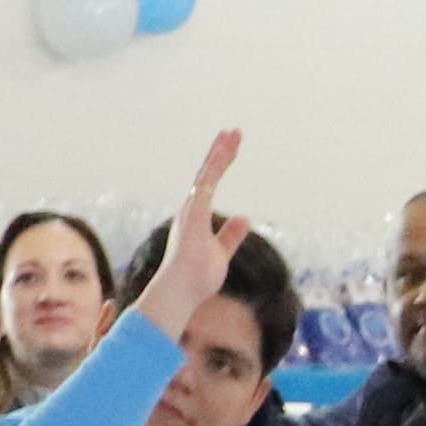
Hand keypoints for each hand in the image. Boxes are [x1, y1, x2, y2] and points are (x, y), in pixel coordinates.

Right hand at [127, 130, 250, 342]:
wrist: (180, 291)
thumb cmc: (196, 278)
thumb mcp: (221, 253)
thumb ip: (231, 235)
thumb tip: (244, 217)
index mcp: (195, 217)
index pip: (210, 185)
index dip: (220, 165)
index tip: (231, 149)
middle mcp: (190, 208)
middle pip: (207, 174)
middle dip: (220, 152)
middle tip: (233, 133)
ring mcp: (190, 208)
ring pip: (207, 173)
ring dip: (220, 152)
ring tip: (233, 134)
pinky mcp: (194, 211)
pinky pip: (207, 181)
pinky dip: (217, 165)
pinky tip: (226, 150)